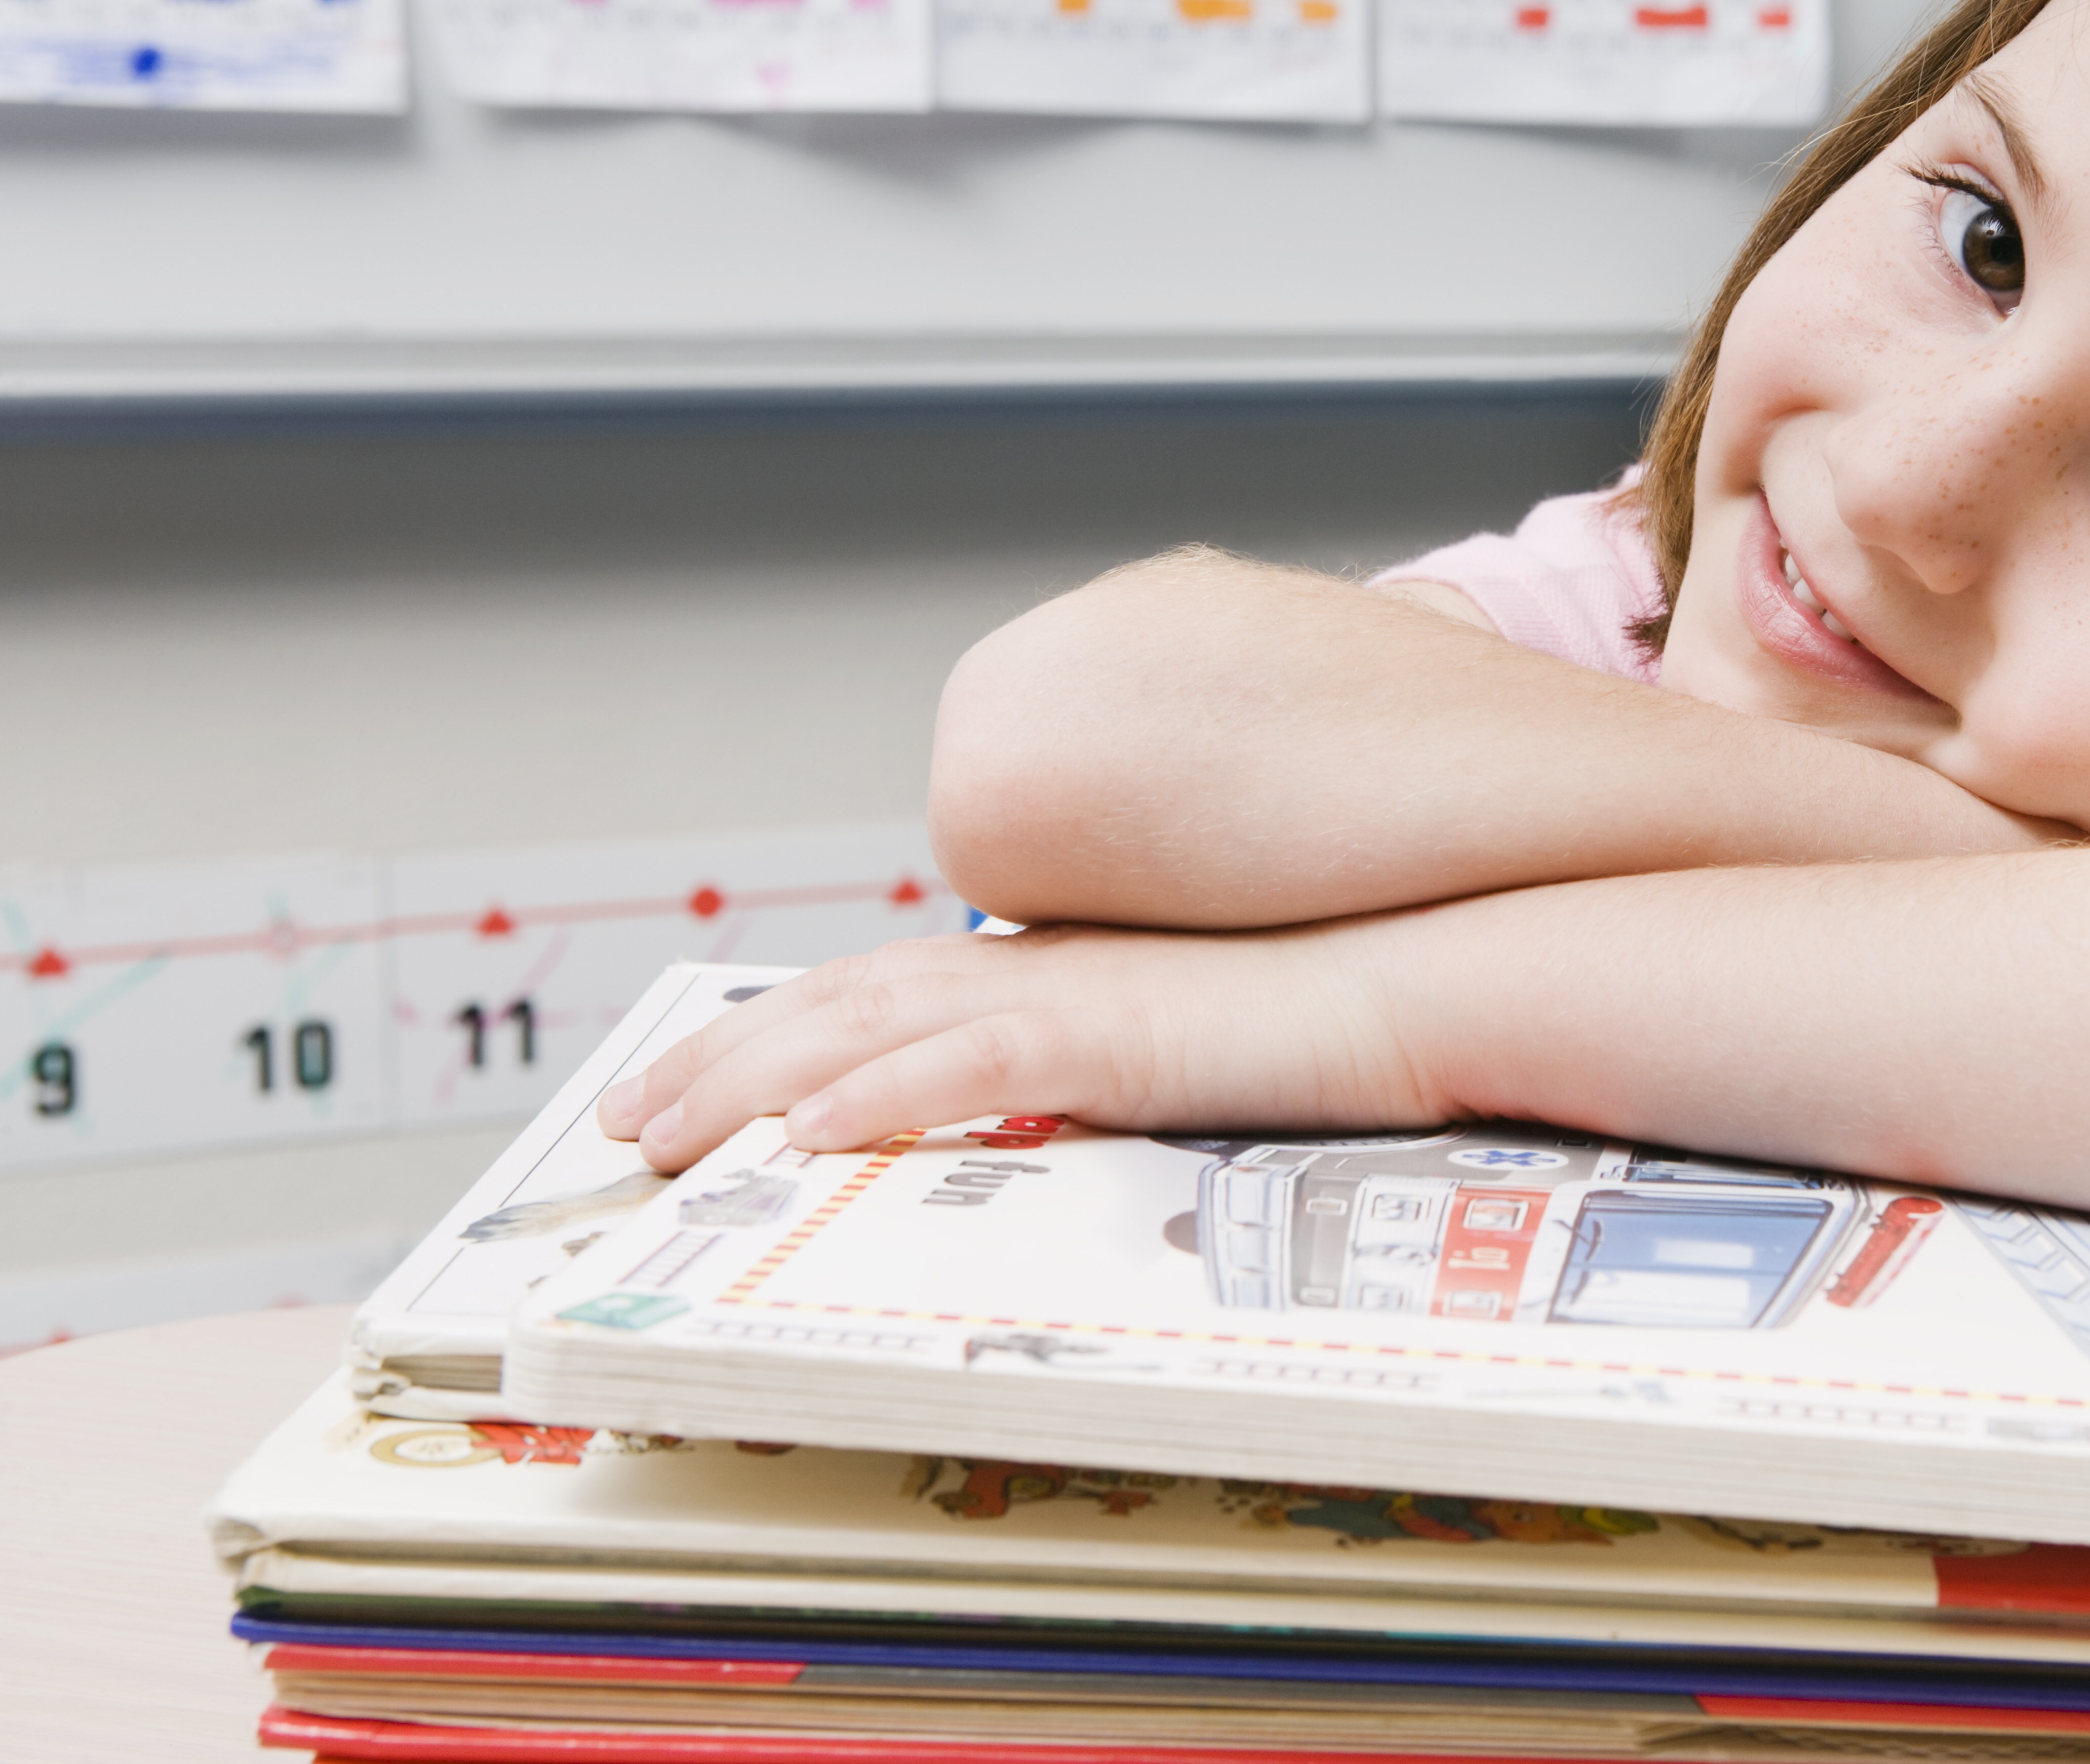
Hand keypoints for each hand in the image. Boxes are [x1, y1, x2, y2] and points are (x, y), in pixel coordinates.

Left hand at [595, 922, 1432, 1173]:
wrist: (1450, 977)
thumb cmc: (1350, 1014)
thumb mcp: (1209, 1041)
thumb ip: (1131, 1056)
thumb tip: (1081, 1105)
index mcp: (1060, 969)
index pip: (884, 994)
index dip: (777, 1032)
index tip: (699, 1081)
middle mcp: (1045, 968)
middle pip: (842, 1004)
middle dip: (720, 1058)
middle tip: (626, 1118)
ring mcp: (1075, 993)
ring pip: (873, 1028)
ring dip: (755, 1079)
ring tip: (664, 1132)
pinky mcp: (1116, 1031)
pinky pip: (973, 1067)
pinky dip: (882, 1096)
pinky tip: (807, 1134)